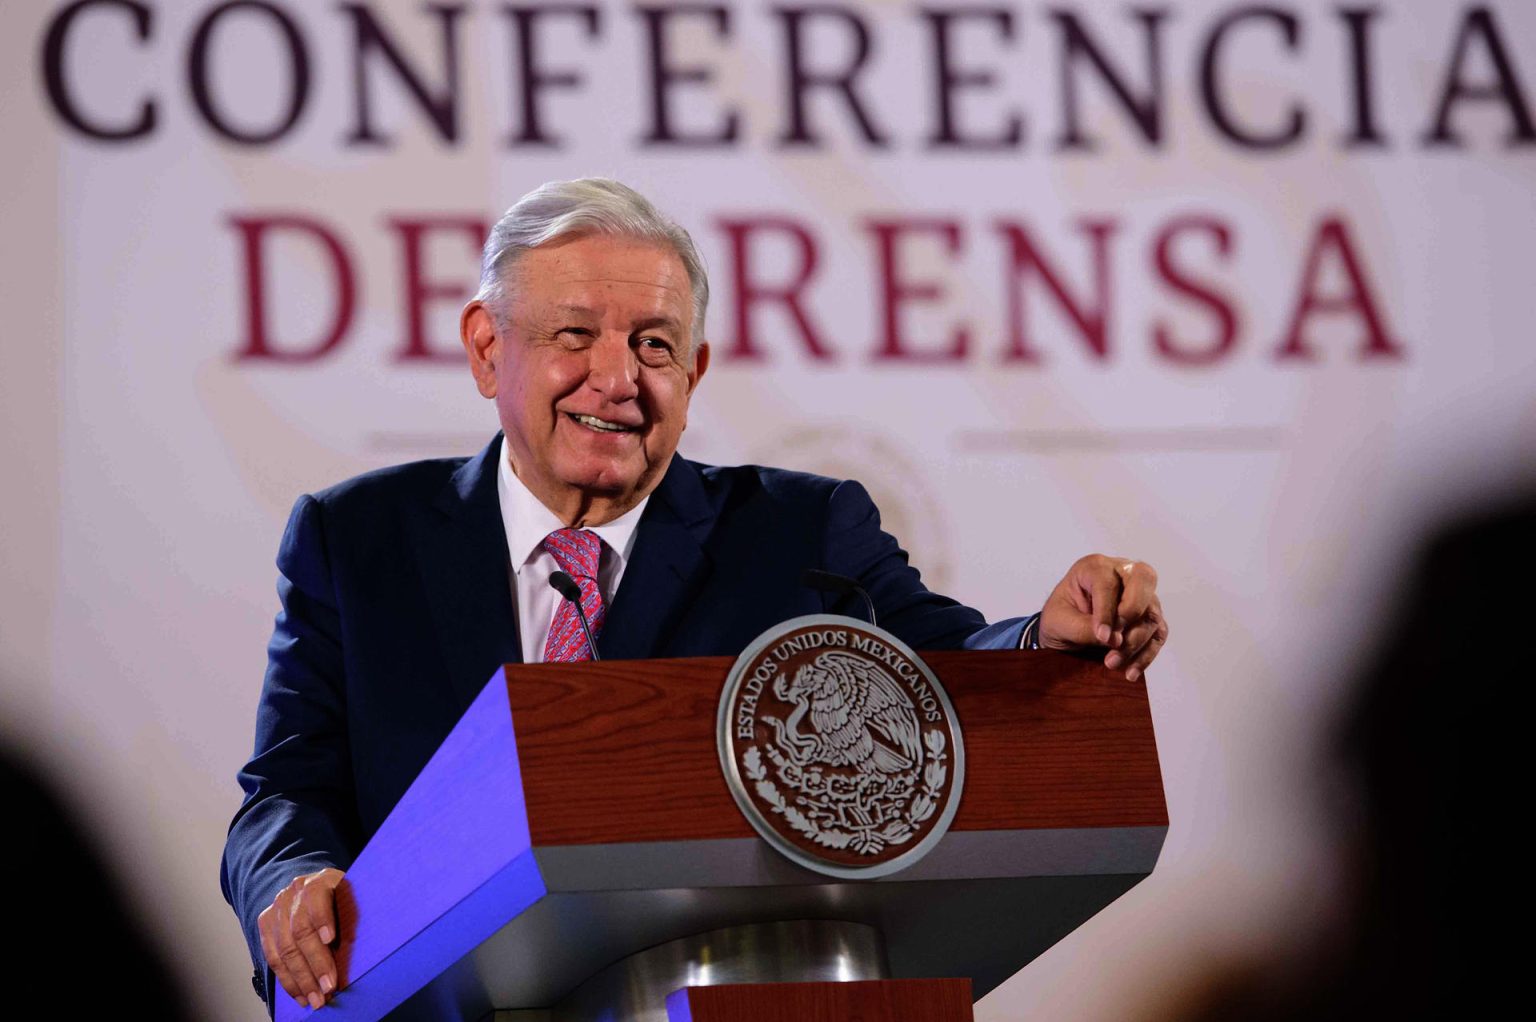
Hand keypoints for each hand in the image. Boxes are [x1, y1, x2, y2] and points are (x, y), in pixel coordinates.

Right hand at [258, 867, 344, 1009]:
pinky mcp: (266, 923)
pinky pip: (273, 956)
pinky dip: (287, 980)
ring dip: (300, 979)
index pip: (317, 896)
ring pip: (284, 948)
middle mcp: (295, 891)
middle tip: (328, 987)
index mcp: (321, 880)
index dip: (322, 919)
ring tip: (315, 999)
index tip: (330, 939)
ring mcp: (278, 907)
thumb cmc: (344, 900)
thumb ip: (354, 915)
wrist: (316, 887)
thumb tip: (372, 945)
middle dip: (315, 964)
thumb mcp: (354, 899)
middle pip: (300, 930)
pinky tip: (300, 995)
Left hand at [1039, 555, 1167, 681]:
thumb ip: (1082, 627)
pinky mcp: (1148, 619)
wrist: (1064, 633)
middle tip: (1115, 639)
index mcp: (1094, 567)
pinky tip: (1130, 672)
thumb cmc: (1060, 618)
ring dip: (1135, 642)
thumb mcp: (1058, 622)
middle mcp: (1122, 574)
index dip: (1106, 610)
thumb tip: (1114, 640)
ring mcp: (1140, 596)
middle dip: (1132, 612)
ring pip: (1152, 613)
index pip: (1107, 581)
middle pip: (1144, 579)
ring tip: (1112, 663)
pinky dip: (1146, 655)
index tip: (1102, 636)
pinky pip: (1158, 635)